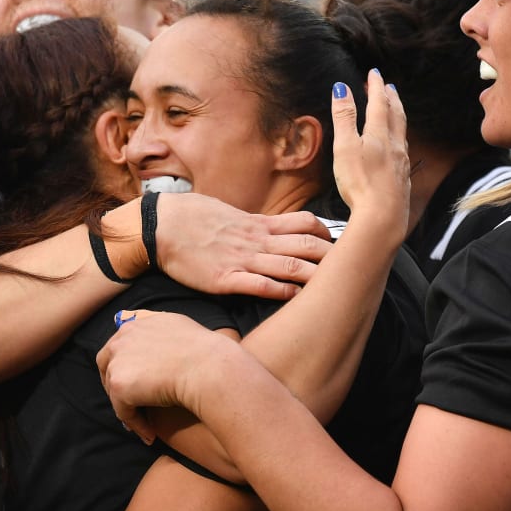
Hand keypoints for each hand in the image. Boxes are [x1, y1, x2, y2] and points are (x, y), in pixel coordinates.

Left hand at [97, 310, 245, 443]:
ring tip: (145, 424)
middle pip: (107, 364)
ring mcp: (118, 361)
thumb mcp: (181, 329)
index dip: (125, 365)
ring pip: (115, 391)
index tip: (137, 382)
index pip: (119, 346)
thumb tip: (159, 342)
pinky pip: (123, 411)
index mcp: (137, 324)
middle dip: (117, 385)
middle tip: (133, 404)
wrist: (210, 368)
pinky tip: (151, 433)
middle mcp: (123, 338)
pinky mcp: (119, 385)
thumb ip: (162, 333)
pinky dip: (136, 424)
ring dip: (128, 407)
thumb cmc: (206, 354)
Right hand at [155, 193, 331, 300]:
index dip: (326, 234)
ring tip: (336, 285)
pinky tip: (297, 297)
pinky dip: (281, 291)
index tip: (340, 244)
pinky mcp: (225, 279)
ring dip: (315, 275)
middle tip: (352, 267)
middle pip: (305, 245)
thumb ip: (251, 224)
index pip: (303, 223)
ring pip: (289, 265)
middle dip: (331, 256)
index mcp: (257, 224)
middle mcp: (255, 240)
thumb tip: (269, 228)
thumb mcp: (227, 213)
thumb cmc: (190, 217)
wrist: (159, 226)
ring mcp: (241, 260)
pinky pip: (259, 285)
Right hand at [331, 70, 410, 236]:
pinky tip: (397, 147)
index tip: (374, 73)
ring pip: (402, 132)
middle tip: (389, 86)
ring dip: (398, 117)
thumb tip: (342, 89)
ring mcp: (401, 163)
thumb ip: (344, 117)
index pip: (379, 103)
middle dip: (391, 98)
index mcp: (379, 134)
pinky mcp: (402, 179)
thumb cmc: (360, 183)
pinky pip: (403, 151)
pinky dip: (399, 139)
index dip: (376, 86)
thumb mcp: (345, 147)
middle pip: (396, 115)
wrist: (382, 217)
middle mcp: (395, 145)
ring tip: (395, 110)